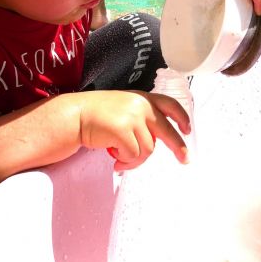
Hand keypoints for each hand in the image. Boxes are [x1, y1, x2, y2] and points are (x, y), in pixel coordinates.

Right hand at [74, 91, 190, 170]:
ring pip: (148, 149)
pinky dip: (126, 162)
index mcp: (142, 98)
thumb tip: (156, 139)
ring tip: (121, 160)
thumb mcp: (123, 108)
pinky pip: (134, 155)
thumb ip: (140, 117)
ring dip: (135, 160)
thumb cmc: (95, 116)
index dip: (181, 117)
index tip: (188, 129)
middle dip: (178, 147)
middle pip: (167, 130)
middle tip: (185, 160)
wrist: (72, 116)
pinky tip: (116, 161)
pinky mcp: (122, 130)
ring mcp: (132, 117)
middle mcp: (140, 105)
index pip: (169, 104)